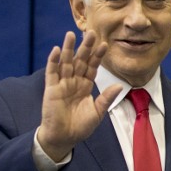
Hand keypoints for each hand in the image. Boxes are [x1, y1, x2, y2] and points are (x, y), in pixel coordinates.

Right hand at [38, 31, 122, 161]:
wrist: (64, 137)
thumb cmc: (80, 126)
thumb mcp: (97, 112)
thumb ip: (106, 98)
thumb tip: (119, 86)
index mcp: (85, 86)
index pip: (92, 67)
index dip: (98, 56)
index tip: (105, 44)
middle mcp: (74, 82)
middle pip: (80, 60)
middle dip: (85, 47)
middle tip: (91, 32)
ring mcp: (62, 84)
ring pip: (66, 62)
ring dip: (69, 49)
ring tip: (71, 34)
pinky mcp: (51, 89)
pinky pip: (52, 72)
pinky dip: (54, 61)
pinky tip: (58, 50)